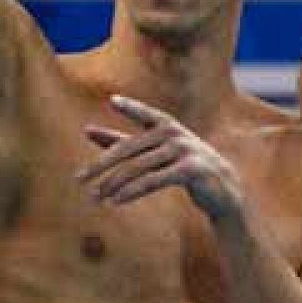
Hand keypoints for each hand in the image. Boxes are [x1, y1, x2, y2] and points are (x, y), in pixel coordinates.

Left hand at [77, 95, 245, 222]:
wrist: (221, 187)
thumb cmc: (180, 164)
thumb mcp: (151, 151)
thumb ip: (120, 139)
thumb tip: (86, 130)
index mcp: (165, 124)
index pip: (145, 113)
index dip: (131, 107)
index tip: (113, 101)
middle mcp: (174, 134)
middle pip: (129, 148)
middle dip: (101, 166)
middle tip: (79, 179)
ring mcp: (184, 150)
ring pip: (139, 167)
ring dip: (113, 184)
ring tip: (94, 197)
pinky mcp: (190, 170)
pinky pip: (154, 181)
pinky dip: (132, 192)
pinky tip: (115, 201)